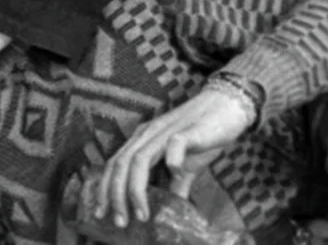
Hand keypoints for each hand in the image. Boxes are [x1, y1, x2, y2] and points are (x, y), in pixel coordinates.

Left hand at [95, 88, 252, 227]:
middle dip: (115, 195)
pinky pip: (175, 144)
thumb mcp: (185, 167)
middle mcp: (147, 135)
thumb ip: (174, 186)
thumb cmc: (202, 136)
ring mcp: (166, 131)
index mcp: (142, 141)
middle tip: (119, 221)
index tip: (100, 212)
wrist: (226, 107)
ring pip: (139, 158)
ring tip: (141, 213)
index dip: (104, 188)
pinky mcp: (189, 131)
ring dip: (136, 188)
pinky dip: (171, 160)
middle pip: (121, 164)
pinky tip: (174, 174)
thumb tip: (168, 213)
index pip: (114, 165)